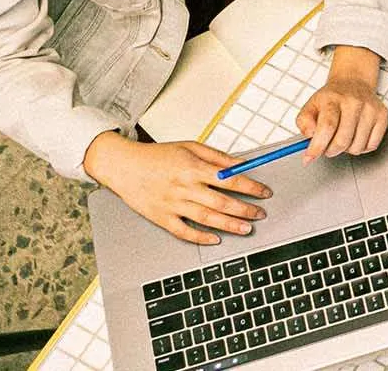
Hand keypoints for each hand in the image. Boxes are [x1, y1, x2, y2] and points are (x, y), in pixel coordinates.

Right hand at [83, 131, 271, 244]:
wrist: (123, 166)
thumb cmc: (157, 155)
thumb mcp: (190, 147)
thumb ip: (217, 157)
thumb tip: (241, 165)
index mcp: (192, 168)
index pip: (229, 180)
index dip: (251, 187)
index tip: (264, 192)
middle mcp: (184, 187)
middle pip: (221, 202)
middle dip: (245, 209)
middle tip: (260, 213)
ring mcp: (172, 204)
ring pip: (207, 218)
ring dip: (230, 225)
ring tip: (246, 229)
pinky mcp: (161, 217)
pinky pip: (183, 232)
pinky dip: (200, 237)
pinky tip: (215, 239)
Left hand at [297, 45, 387, 162]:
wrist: (353, 83)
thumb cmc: (331, 99)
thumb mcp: (311, 106)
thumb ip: (304, 122)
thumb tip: (310, 136)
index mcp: (333, 98)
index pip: (326, 127)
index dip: (317, 146)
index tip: (309, 157)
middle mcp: (354, 102)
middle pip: (342, 140)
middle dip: (330, 151)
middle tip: (326, 147)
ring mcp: (370, 109)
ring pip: (357, 147)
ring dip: (346, 149)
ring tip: (342, 137)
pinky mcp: (382, 116)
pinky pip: (371, 146)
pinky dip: (361, 147)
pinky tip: (355, 136)